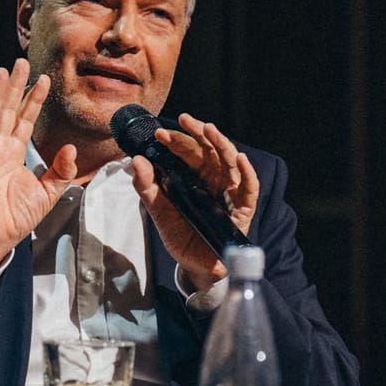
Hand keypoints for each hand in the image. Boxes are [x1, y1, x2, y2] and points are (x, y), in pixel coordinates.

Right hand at [0, 59, 79, 269]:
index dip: (34, 100)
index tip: (45, 80)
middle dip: (14, 87)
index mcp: (14, 152)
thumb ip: (61, 170)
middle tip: (21, 63)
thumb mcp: (48, 192)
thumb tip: (71, 149)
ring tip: (2, 72)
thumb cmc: (17, 217)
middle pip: (6, 110)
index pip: (25, 119)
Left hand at [130, 113, 258, 290]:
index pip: (190, 152)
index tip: (159, 134)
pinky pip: (250, 190)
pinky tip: (240, 159)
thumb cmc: (180, 236)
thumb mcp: (159, 211)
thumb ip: (147, 187)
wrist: (195, 266)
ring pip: (231, 164)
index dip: (177, 141)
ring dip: (222, 145)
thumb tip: (135, 160)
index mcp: (196, 178)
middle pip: (211, 152)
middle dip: (199, 134)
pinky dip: (247, 174)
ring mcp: (230, 194)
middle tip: (185, 119)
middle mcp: (214, 182)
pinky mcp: (243, 211)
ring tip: (210, 129)